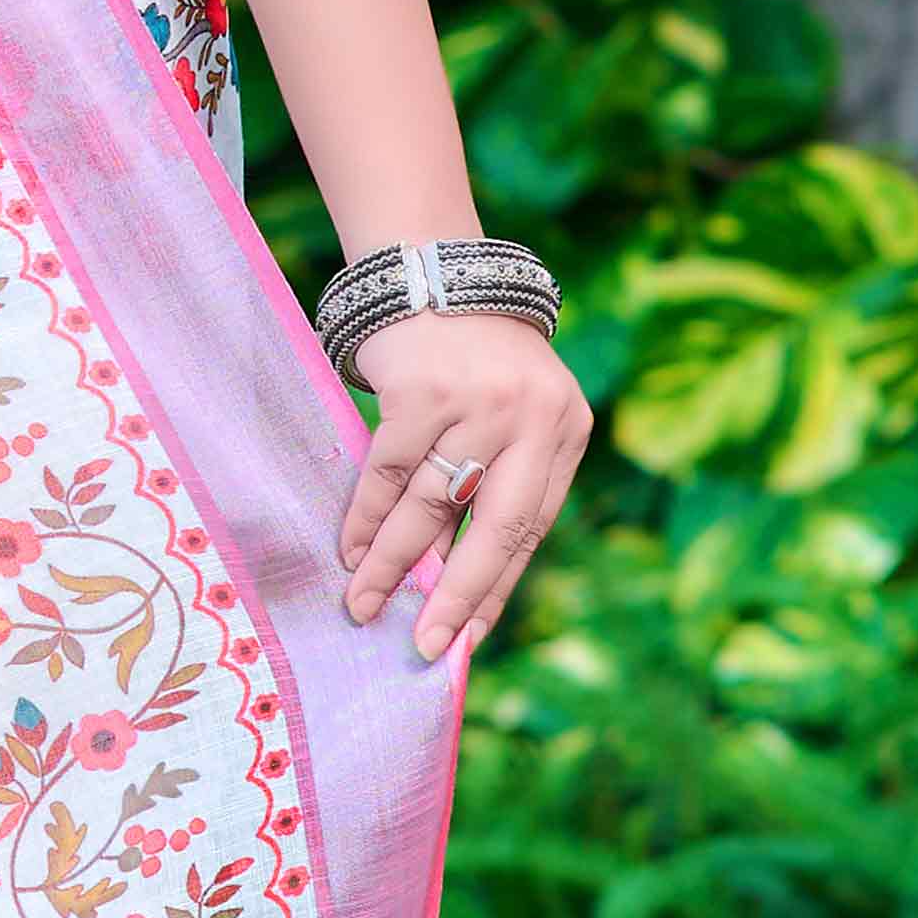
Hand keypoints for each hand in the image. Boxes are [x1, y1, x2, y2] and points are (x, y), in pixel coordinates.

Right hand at [337, 312, 588, 665]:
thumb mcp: (514, 415)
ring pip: (430, 506)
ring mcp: (478, 403)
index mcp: (565, 430)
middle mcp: (532, 417)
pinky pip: (388, 473)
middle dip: (456, 594)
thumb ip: (501, 482)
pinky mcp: (423, 390)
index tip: (464, 638)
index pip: (531, 528)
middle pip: (494, 527)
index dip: (495, 588)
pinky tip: (352, 550)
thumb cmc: (474, 361)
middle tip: (425, 645)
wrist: (435, 272)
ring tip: (363, 603)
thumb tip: (452, 582)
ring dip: (392, 563)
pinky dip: (366, 517)